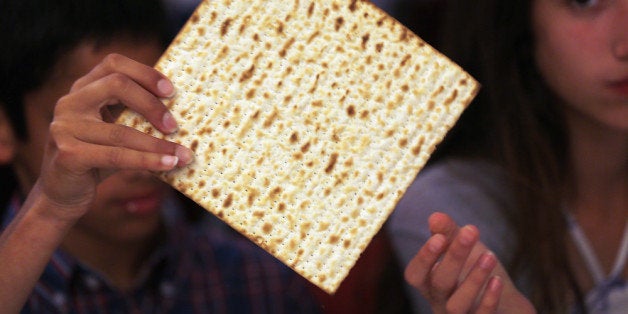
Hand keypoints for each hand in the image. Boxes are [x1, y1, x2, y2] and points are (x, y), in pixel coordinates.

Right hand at [36, 53, 192, 221]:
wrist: (62, 194)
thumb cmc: (97, 159)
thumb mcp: (114, 131)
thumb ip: (135, 116)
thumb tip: (183, 114)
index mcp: (83, 89)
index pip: (114, 64)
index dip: (145, 73)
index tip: (171, 91)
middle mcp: (70, 103)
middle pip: (117, 85)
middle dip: (152, 104)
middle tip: (175, 126)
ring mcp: (65, 128)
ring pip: (121, 131)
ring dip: (158, 144)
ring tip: (184, 155)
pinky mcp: (68, 155)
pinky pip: (116, 156)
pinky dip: (147, 161)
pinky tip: (168, 165)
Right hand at [404, 212, 535, 313]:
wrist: (506, 304)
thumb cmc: (475, 272)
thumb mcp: (461, 248)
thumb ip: (447, 232)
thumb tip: (435, 216)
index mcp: (429, 283)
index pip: (415, 274)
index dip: (425, 257)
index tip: (440, 237)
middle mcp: (439, 302)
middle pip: (439, 284)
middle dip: (454, 257)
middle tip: (471, 232)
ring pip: (457, 305)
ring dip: (473, 279)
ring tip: (489, 256)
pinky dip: (489, 299)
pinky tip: (498, 280)